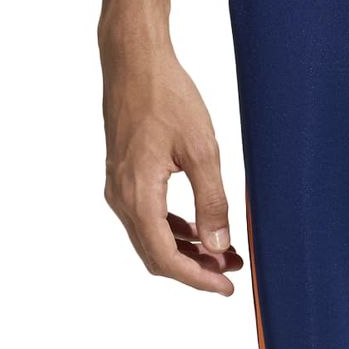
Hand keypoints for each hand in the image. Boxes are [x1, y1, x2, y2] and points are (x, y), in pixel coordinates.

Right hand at [100, 37, 242, 294]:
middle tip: (231, 272)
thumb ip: (212, 202)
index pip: (165, 257)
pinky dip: (173, 231)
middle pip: (155, 255)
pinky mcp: (122, 177)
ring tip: (223, 252)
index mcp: (137, 194)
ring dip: (186, 251)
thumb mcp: (202, 150)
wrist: (133, 60)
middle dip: (195, 269)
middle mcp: (121, 197)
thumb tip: (219, 246)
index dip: (197, 279)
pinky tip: (199, 229)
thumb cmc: (166, 96)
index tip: (226, 288)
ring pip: (151, 239)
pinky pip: (146, 219)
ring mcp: (118, 188)